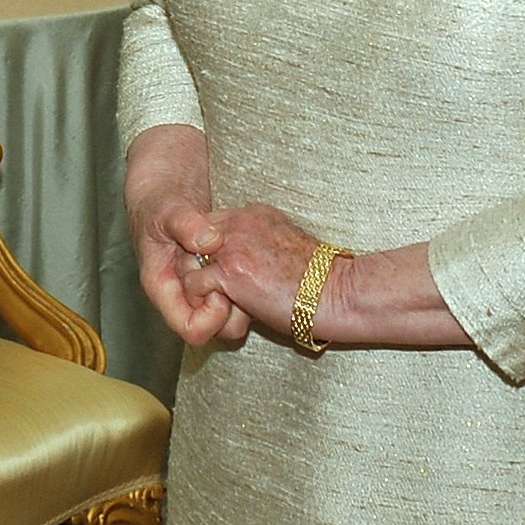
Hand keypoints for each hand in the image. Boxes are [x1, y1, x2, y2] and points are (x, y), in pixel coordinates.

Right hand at [124, 124, 250, 347]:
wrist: (163, 185)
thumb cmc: (157, 200)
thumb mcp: (167, 209)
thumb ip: (186, 225)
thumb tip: (209, 241)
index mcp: (164, 288)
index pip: (191, 329)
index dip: (211, 316)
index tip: (222, 289)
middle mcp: (183, 293)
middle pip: (215, 329)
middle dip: (234, 309)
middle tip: (244, 277)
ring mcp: (201, 284)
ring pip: (229, 312)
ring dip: (244, 295)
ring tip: (250, 265)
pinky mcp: (216, 272)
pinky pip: (236, 290)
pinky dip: (247, 279)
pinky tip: (253, 257)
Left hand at [184, 219, 472, 350]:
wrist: (335, 291)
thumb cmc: (317, 278)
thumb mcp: (283, 245)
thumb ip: (258, 244)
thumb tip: (243, 265)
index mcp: (256, 213)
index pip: (212, 225)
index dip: (210, 252)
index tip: (222, 275)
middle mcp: (241, 221)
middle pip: (194, 240)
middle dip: (198, 266)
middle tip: (213, 292)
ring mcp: (234, 244)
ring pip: (189, 264)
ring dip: (199, 287)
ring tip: (220, 304)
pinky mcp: (230, 271)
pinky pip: (195, 286)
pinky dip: (204, 302)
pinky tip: (226, 311)